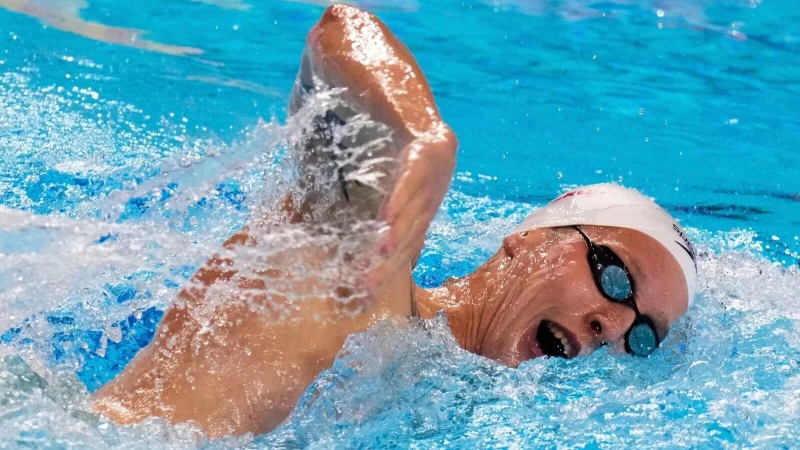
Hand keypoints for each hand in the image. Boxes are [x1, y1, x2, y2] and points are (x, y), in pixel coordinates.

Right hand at [366, 125, 456, 294]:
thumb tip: (376, 261)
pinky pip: (408, 186)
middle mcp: (422, 215)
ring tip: (377, 255)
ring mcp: (423, 192)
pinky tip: (387, 216)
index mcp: (418, 228)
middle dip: (386, 267)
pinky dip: (399, 201)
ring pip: (407, 219)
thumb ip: (393, 234)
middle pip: (404, 245)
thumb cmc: (420, 181)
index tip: (365, 300)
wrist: (438, 143)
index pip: (401, 258)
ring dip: (394, 237)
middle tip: (367, 287)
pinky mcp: (419, 167)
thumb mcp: (408, 210)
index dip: (386, 279)